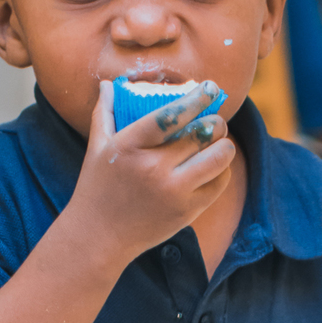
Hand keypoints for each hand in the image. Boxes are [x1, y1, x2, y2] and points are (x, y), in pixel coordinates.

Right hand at [68, 80, 235, 265]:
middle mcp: (153, 168)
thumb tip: (108, 84)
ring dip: (225, 146)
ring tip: (220, 143)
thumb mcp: (96, 148)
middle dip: (217, 123)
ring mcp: (172, 191)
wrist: (98, 237)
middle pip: (202, 134)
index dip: (196, 100)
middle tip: (216, 122)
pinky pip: (218, 184)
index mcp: (130, 145)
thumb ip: (104, 113)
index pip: (171, 115)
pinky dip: (221, 172)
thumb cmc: (96, 188)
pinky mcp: (186, 212)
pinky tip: (214, 167)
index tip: (211, 89)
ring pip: (218, 158)